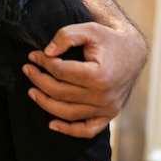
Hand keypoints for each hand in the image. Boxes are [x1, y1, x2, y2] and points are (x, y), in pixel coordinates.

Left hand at [23, 21, 146, 137]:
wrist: (133, 52)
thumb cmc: (109, 40)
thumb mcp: (88, 30)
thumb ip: (66, 36)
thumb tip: (47, 52)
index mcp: (99, 75)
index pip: (60, 72)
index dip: (43, 62)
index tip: (33, 56)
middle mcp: (103, 96)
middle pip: (60, 92)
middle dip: (39, 80)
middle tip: (27, 70)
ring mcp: (107, 109)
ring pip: (68, 113)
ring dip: (45, 103)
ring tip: (31, 91)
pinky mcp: (108, 115)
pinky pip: (87, 130)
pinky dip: (69, 130)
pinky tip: (51, 124)